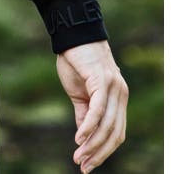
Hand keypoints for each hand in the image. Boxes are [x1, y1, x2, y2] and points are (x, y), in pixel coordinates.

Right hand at [56, 40, 128, 171]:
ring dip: (93, 145)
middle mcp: (121, 95)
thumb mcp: (79, 92)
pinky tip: (80, 138)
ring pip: (108, 125)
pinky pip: (98, 110)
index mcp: (118, 98)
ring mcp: (114, 88)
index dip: (103, 151)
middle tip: (83, 167)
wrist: (72, 33)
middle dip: (99, 154)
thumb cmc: (75, 60)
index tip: (87, 164)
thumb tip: (84, 136)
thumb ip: (84, 113)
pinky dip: (90, 127)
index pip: (116, 132)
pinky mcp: (103, 81)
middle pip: (115, 134)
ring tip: (79, 157)